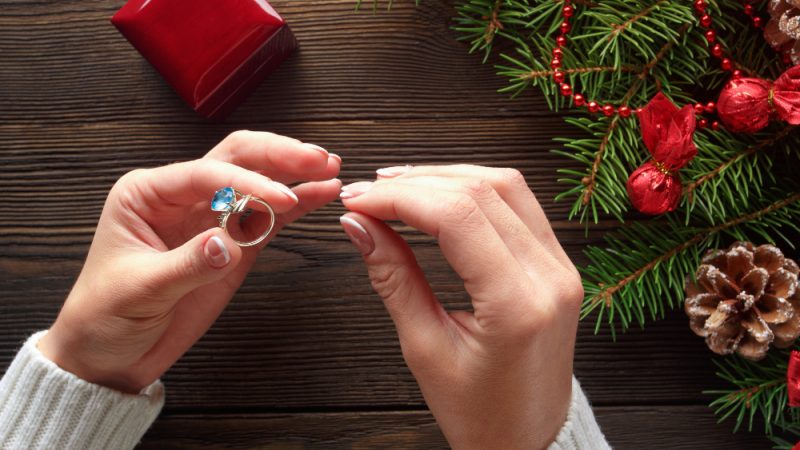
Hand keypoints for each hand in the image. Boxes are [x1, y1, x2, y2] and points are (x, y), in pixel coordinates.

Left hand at [38, 131, 341, 392]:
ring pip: (258, 181)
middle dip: (278, 156)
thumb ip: (187, 264)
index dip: (248, 183)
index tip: (281, 199)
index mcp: (148, 194)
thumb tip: (228, 243)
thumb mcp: (140, 290)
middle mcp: (181, 197)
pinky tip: (322, 193)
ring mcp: (211, 218)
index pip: (206, 174)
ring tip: (328, 168)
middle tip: (316, 160)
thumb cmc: (106, 315)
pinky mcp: (234, 243)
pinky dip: (297, 204)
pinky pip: (269, 216)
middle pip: (237, 159)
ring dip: (293, 173)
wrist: (110, 354)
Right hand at [339, 165, 581, 449]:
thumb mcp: (425, 349)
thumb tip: (358, 226)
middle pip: (481, 191)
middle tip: (366, 192)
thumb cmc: (480, 411)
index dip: (400, 198)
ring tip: (396, 186)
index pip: (457, 217)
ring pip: (505, 186)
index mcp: (518, 305)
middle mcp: (550, 277)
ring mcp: (562, 267)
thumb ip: (393, 278)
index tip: (357, 201)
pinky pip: (519, 204)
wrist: (528, 438)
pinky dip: (474, 190)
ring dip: (445, 176)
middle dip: (416, 182)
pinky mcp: (559, 264)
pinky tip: (439, 194)